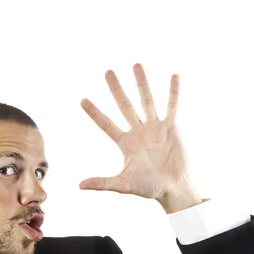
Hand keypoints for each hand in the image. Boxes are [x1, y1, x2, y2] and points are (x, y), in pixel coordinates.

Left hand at [79, 63, 190, 200]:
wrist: (172, 189)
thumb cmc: (148, 188)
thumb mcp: (123, 184)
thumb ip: (102, 183)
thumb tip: (80, 186)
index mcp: (125, 143)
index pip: (106, 124)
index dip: (94, 113)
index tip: (82, 100)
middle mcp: (138, 132)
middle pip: (124, 105)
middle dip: (116, 89)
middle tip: (107, 72)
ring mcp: (155, 128)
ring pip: (147, 100)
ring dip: (142, 83)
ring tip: (135, 64)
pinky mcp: (172, 128)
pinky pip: (172, 106)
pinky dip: (173, 92)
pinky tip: (173, 76)